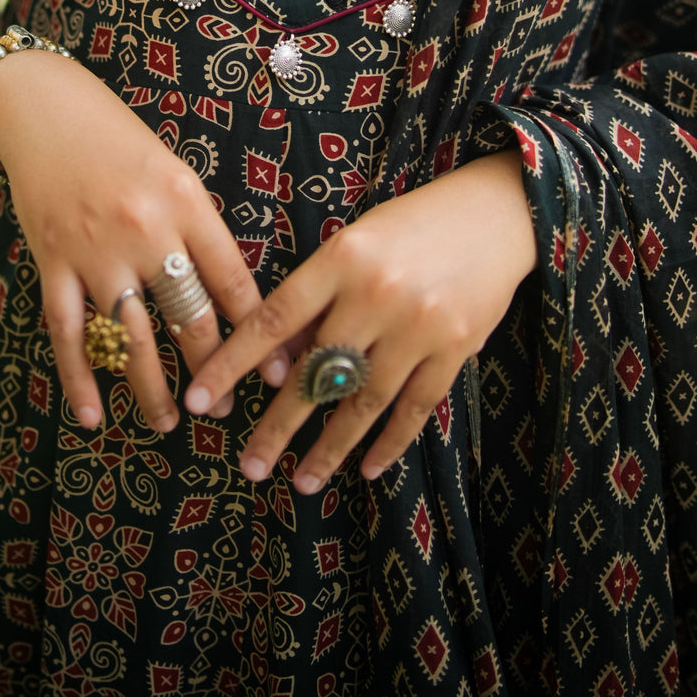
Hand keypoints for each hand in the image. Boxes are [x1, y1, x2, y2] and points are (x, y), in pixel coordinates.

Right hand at [0, 50, 286, 431]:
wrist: (45, 110)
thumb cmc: (120, 142)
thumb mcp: (175, 172)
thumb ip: (199, 228)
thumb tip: (235, 295)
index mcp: (186, 202)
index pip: (232, 281)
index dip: (259, 334)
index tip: (277, 374)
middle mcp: (145, 230)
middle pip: (188, 317)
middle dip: (213, 371)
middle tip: (226, 407)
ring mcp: (95, 250)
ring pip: (132, 337)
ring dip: (152, 389)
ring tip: (169, 422)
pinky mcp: (52, 262)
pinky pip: (69, 333)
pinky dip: (81, 379)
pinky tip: (93, 415)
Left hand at [184, 151, 535, 493]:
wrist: (497, 214)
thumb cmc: (413, 225)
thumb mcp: (355, 243)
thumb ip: (317, 297)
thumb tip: (273, 357)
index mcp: (341, 257)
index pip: (273, 318)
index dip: (232, 363)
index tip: (199, 400)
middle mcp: (376, 293)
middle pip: (315, 371)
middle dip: (278, 425)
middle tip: (249, 466)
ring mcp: (418, 325)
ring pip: (363, 400)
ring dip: (330, 447)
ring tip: (302, 482)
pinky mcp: (455, 349)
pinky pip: (414, 408)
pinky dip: (389, 442)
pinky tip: (366, 467)